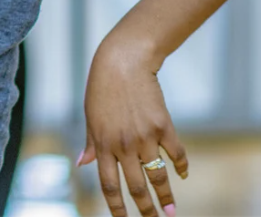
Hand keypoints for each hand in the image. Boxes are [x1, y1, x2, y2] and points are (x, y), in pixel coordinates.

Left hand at [79, 39, 186, 216]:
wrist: (123, 63)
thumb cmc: (102, 89)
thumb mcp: (90, 116)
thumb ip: (91, 143)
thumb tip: (82, 164)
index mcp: (103, 144)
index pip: (109, 184)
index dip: (117, 207)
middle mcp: (123, 145)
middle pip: (136, 187)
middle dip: (146, 210)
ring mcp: (144, 137)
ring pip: (157, 176)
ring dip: (167, 197)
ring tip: (172, 213)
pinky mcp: (163, 126)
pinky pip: (176, 153)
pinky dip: (181, 167)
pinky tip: (182, 175)